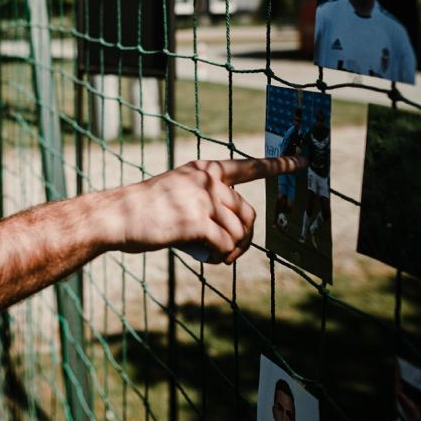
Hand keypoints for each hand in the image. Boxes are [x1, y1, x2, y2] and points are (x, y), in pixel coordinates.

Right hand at [115, 155, 305, 262]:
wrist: (117, 217)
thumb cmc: (146, 211)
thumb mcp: (179, 193)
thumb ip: (208, 203)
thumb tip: (236, 235)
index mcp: (206, 170)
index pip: (249, 166)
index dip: (279, 165)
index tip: (303, 162)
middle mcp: (208, 180)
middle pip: (248, 214)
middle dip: (244, 238)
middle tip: (227, 252)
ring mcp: (204, 199)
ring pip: (240, 233)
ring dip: (231, 251)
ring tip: (213, 255)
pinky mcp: (198, 221)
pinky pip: (227, 245)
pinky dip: (221, 258)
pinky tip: (208, 258)